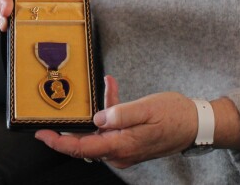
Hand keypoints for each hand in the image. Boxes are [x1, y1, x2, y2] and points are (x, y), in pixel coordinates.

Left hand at [34, 76, 198, 168]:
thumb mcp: (147, 109)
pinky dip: (110, 111)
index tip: (42, 134)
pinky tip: (113, 90)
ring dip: (98, 111)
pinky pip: (112, 129)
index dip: (59, 142)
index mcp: (122, 146)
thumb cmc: (175, 115)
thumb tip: (98, 119)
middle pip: (86, 143)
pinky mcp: (131, 143)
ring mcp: (126, 149)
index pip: (82, 148)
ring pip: (100, 132)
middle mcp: (121, 152)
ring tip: (108, 87)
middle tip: (60, 111)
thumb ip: (121, 114)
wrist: (197, 124)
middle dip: (75, 125)